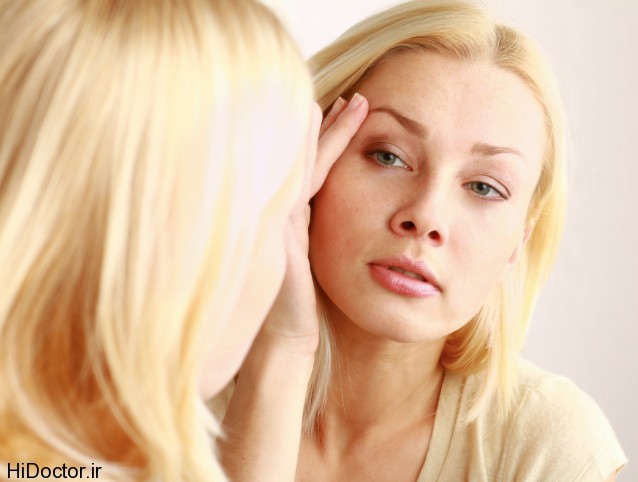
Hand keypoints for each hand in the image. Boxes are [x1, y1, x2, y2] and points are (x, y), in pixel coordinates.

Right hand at [260, 94, 368, 353]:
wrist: (280, 339)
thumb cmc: (295, 310)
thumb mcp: (308, 267)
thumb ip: (309, 242)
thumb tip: (322, 233)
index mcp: (289, 222)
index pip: (310, 172)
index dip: (328, 145)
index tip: (346, 118)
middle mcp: (280, 213)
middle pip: (304, 159)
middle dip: (328, 129)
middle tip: (353, 99)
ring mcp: (276, 217)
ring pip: (302, 163)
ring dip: (325, 133)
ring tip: (347, 103)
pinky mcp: (279, 227)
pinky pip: (301, 181)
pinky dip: (314, 154)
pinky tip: (323, 131)